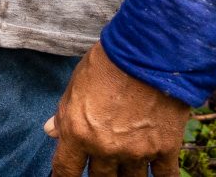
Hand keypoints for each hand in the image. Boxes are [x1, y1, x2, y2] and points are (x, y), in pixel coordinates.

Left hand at [45, 42, 188, 176]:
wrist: (148, 51)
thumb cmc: (108, 64)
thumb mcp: (76, 85)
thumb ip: (64, 114)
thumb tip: (50, 131)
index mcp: (78, 132)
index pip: (65, 171)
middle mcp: (106, 148)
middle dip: (99, 174)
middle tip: (102, 164)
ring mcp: (136, 151)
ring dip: (127, 175)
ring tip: (126, 164)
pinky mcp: (164, 148)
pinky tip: (155, 174)